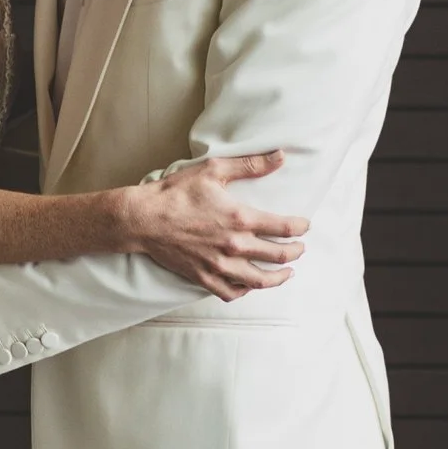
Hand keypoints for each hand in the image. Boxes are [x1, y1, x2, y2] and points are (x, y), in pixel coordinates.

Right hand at [129, 148, 308, 299]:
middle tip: (300, 248)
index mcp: (241, 219)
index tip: (304, 226)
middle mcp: (234, 246)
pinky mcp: (203, 277)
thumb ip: (250, 165)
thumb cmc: (176, 192)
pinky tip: (251, 285)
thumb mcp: (214, 171)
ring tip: (287, 273)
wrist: (143, 218)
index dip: (300, 228)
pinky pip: (232, 292)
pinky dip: (246, 291)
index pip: (285, 228)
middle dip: (295, 252)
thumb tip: (280, 157)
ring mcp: (219, 265)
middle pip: (278, 256)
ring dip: (279, 278)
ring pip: (260, 281)